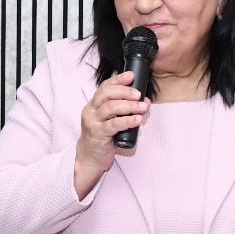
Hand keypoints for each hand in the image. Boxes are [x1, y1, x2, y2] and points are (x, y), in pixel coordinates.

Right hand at [73, 71, 150, 197]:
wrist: (89, 157)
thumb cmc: (103, 137)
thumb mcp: (111, 120)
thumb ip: (124, 110)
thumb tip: (145, 101)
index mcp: (94, 104)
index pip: (105, 86)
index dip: (118, 79)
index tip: (131, 75)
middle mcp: (91, 110)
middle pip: (106, 94)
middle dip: (124, 91)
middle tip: (139, 94)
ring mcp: (93, 122)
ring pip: (110, 107)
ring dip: (129, 105)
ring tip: (143, 107)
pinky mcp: (97, 134)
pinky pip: (113, 125)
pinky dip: (127, 121)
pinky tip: (137, 119)